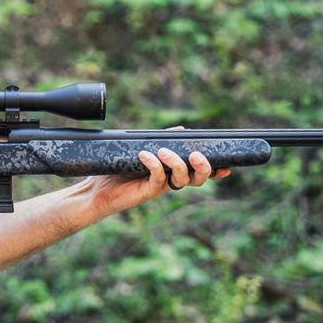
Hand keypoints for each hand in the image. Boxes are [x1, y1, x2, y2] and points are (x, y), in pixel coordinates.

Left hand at [85, 128, 230, 219]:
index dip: (214, 170)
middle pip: (197, 179)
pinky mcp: (146, 192)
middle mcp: (169, 180)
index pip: (197, 171)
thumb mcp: (140, 148)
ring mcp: (159, 187)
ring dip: (177, 164)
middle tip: (196, 155)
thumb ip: (161, 140)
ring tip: (164, 151)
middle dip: (203, 168)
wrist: (95, 188)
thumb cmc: (117, 169)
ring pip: (181, 180)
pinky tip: (145, 155)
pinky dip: (153, 164)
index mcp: (172, 171)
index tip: (227, 166)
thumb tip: (182, 130)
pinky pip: (157, 178)